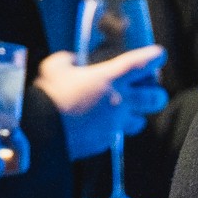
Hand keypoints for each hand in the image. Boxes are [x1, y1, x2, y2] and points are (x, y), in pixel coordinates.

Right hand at [39, 46, 167, 149]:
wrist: (40, 130)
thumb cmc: (48, 94)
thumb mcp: (55, 66)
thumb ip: (69, 60)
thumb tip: (74, 61)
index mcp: (111, 77)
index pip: (143, 64)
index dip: (155, 57)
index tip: (158, 55)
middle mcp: (119, 101)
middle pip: (156, 98)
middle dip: (157, 93)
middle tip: (149, 90)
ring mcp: (114, 124)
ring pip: (140, 122)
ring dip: (135, 116)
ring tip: (124, 113)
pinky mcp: (105, 141)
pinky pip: (115, 135)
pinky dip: (110, 130)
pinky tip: (97, 126)